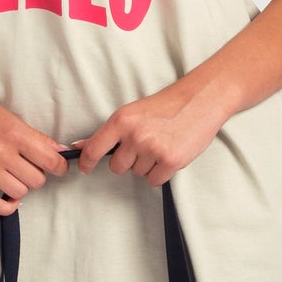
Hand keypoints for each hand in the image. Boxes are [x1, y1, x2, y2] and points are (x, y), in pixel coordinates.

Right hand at [0, 81, 69, 216]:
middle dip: (36, 176)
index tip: (57, 168)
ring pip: (19, 192)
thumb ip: (35, 137)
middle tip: (28, 169)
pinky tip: (9, 199)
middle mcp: (1, 151)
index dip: (59, 167)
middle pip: (37, 179)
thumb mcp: (10, 118)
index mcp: (15, 133)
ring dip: (20, 188)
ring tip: (13, 178)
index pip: (51, 160)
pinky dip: (6, 206)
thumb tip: (59, 151)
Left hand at [77, 77, 228, 185]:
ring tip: (161, 145)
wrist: (200, 100)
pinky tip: (169, 155)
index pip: (94, 149)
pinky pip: (154, 180)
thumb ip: (109, 132)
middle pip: (117, 167)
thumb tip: (81, 145)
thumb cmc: (168, 105)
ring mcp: (153, 149)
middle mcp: (135, 135)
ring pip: (138, 173)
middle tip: (144, 146)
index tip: (86, 168)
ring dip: (147, 165)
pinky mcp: (170, 161)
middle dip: (128, 161)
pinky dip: (161, 173)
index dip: (87, 163)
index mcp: (122, 120)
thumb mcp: (133, 113)